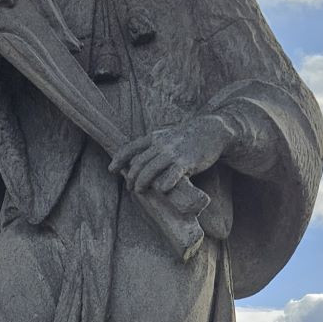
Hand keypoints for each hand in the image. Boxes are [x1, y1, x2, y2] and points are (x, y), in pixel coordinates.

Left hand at [109, 115, 230, 195]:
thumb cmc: (187, 138)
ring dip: (142, 182)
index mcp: (154, 138)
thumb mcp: (166, 136)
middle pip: (139, 163)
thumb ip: (153, 147)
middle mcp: (160, 144)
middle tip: (131, 188)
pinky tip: (162, 190)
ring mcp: (173, 153)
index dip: (119, 159)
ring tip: (139, 191)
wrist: (211, 130)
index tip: (111, 169)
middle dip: (132, 177)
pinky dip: (165, 183)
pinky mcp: (186, 161)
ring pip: (151, 170)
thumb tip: (139, 163)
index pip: (131, 148)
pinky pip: (172, 174)